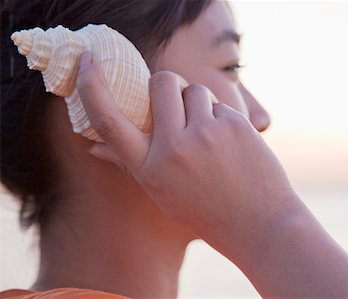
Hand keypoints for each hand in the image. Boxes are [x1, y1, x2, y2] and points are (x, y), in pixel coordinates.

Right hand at [77, 53, 347, 298]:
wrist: (259, 225)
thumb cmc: (206, 211)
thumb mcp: (161, 192)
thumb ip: (130, 163)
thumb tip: (93, 147)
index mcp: (149, 168)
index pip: (108, 120)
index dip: (92, 86)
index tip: (87, 61)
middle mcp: (173, 148)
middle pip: (162, 82)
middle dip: (168, 83)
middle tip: (176, 99)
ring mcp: (205, 134)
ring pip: (195, 88)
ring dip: (198, 102)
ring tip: (208, 132)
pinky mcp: (234, 125)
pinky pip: (221, 103)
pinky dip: (221, 117)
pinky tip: (230, 144)